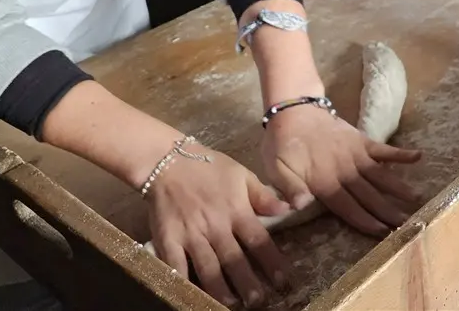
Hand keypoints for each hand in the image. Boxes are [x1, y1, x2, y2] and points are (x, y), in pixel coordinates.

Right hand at [146, 144, 292, 308]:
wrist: (169, 162)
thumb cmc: (210, 168)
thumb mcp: (242, 175)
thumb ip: (264, 197)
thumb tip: (290, 209)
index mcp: (237, 211)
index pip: (259, 241)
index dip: (272, 262)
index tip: (283, 280)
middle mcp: (216, 226)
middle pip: (234, 260)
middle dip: (247, 283)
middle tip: (258, 301)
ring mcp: (191, 235)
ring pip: (208, 268)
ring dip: (220, 289)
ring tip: (231, 304)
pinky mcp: (168, 240)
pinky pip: (176, 266)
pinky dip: (184, 282)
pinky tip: (190, 295)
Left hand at [261, 102, 420, 237]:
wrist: (293, 110)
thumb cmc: (281, 144)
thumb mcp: (274, 169)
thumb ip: (289, 188)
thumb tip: (300, 206)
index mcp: (324, 181)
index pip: (347, 206)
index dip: (364, 220)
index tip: (381, 231)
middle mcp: (345, 170)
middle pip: (368, 194)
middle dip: (387, 210)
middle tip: (406, 223)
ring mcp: (356, 153)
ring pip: (380, 175)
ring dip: (398, 187)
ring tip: (416, 199)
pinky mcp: (361, 140)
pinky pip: (383, 148)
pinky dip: (400, 153)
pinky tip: (418, 157)